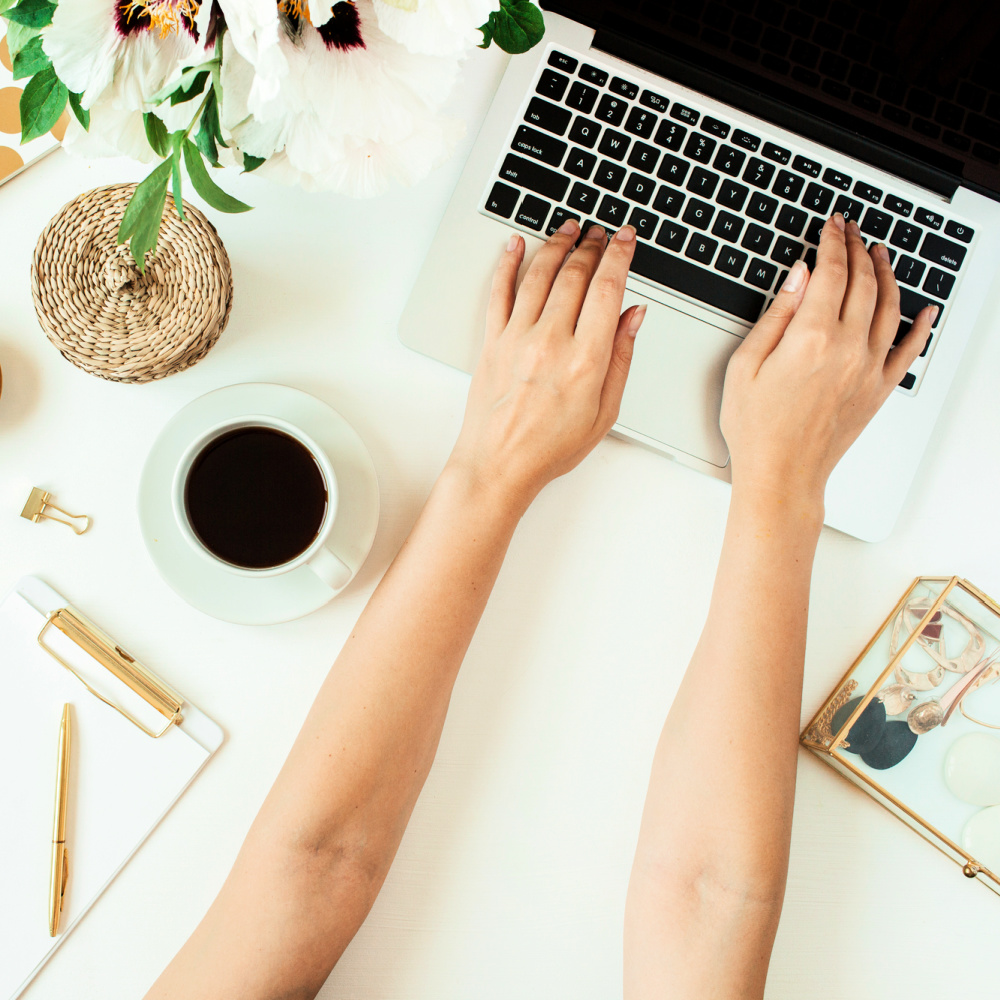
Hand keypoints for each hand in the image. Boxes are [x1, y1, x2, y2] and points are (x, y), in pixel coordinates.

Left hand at [447, 220, 645, 512]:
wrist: (498, 466)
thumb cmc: (550, 448)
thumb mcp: (605, 412)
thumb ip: (621, 359)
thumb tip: (633, 316)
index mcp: (586, 360)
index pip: (607, 289)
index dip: (619, 255)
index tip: (625, 238)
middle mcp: (551, 342)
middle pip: (574, 275)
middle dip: (591, 246)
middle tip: (600, 233)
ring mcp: (517, 339)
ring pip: (539, 275)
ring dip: (556, 245)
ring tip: (569, 229)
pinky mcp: (492, 342)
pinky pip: (499, 292)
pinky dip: (507, 263)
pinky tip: (515, 244)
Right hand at [720, 214, 936, 510]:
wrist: (781, 474)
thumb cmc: (756, 428)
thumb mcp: (745, 364)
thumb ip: (776, 315)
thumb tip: (798, 277)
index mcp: (811, 338)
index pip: (831, 272)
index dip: (832, 243)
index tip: (830, 227)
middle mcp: (847, 348)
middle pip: (863, 282)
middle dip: (858, 250)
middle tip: (851, 232)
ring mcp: (868, 369)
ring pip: (889, 307)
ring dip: (887, 274)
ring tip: (880, 254)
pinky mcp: (878, 390)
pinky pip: (909, 351)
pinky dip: (921, 327)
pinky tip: (926, 311)